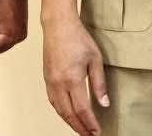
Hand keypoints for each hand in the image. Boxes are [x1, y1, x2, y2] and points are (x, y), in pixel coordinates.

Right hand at [42, 15, 108, 134]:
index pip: (82, 109)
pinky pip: (53, 102)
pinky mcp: (47, 79)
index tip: (97, 132)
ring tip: (81, 129)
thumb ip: (99, 83)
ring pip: (59, 110)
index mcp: (72, 79)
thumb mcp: (96, 59)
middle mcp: (59, 83)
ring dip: (70, 122)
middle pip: (69, 114)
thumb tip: (104, 104)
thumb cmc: (78, 38)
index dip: (90, 124)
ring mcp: (50, 82)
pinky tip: (68, 115)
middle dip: (80, 128)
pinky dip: (62, 112)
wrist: (58, 26)